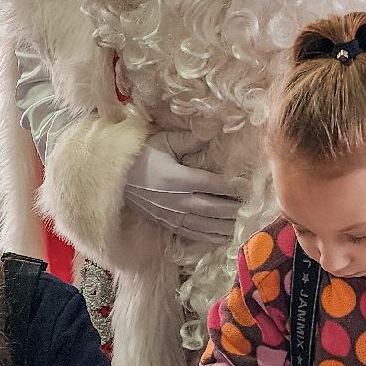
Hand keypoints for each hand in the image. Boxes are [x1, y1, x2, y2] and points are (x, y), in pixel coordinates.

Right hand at [123, 131, 244, 242]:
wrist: (113, 178)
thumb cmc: (140, 155)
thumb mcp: (163, 141)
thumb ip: (189, 138)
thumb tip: (214, 128)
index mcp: (178, 178)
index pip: (212, 184)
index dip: (232, 187)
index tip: (248, 187)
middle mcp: (177, 200)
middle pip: (213, 207)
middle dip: (234, 209)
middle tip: (252, 208)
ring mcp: (172, 215)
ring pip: (205, 224)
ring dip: (226, 226)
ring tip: (244, 225)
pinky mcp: (167, 224)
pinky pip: (192, 234)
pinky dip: (210, 237)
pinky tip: (225, 238)